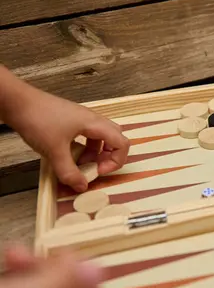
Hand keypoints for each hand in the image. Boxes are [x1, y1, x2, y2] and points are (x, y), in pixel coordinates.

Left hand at [2, 76, 129, 191]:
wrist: (17, 101)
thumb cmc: (38, 120)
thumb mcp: (54, 151)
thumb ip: (69, 171)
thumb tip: (81, 186)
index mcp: (95, 124)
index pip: (122, 143)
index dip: (115, 161)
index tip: (98, 171)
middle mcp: (93, 119)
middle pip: (115, 138)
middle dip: (108, 157)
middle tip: (94, 168)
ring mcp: (82, 118)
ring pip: (101, 137)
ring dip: (96, 153)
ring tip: (80, 163)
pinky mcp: (71, 119)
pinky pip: (87, 135)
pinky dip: (85, 147)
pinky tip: (69, 154)